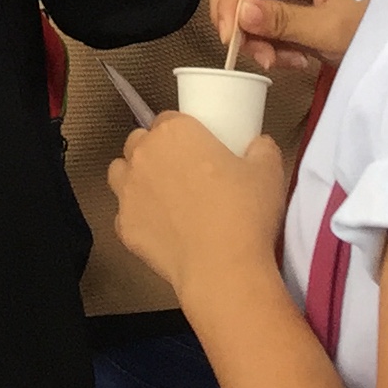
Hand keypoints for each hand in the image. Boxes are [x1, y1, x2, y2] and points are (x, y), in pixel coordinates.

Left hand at [109, 113, 291, 306]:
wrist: (223, 268)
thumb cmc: (244, 214)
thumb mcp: (268, 172)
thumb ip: (262, 149)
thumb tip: (259, 145)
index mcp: (175, 132)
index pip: (168, 119)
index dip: (182, 132)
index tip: (196, 148)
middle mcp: (144, 154)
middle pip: (139, 141)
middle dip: (155, 151)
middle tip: (182, 171)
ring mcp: (128, 191)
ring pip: (120, 172)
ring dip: (135, 178)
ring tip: (163, 195)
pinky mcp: (124, 226)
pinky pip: (123, 214)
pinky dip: (137, 218)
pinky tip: (161, 229)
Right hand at [211, 0, 365, 73]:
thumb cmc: (373, 26)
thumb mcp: (331, 29)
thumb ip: (284, 21)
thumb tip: (240, 14)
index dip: (231, 3)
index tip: (229, 40)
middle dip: (235, 15)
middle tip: (242, 48)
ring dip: (253, 35)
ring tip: (278, 60)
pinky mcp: (290, 2)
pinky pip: (261, 18)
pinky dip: (267, 41)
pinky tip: (293, 58)